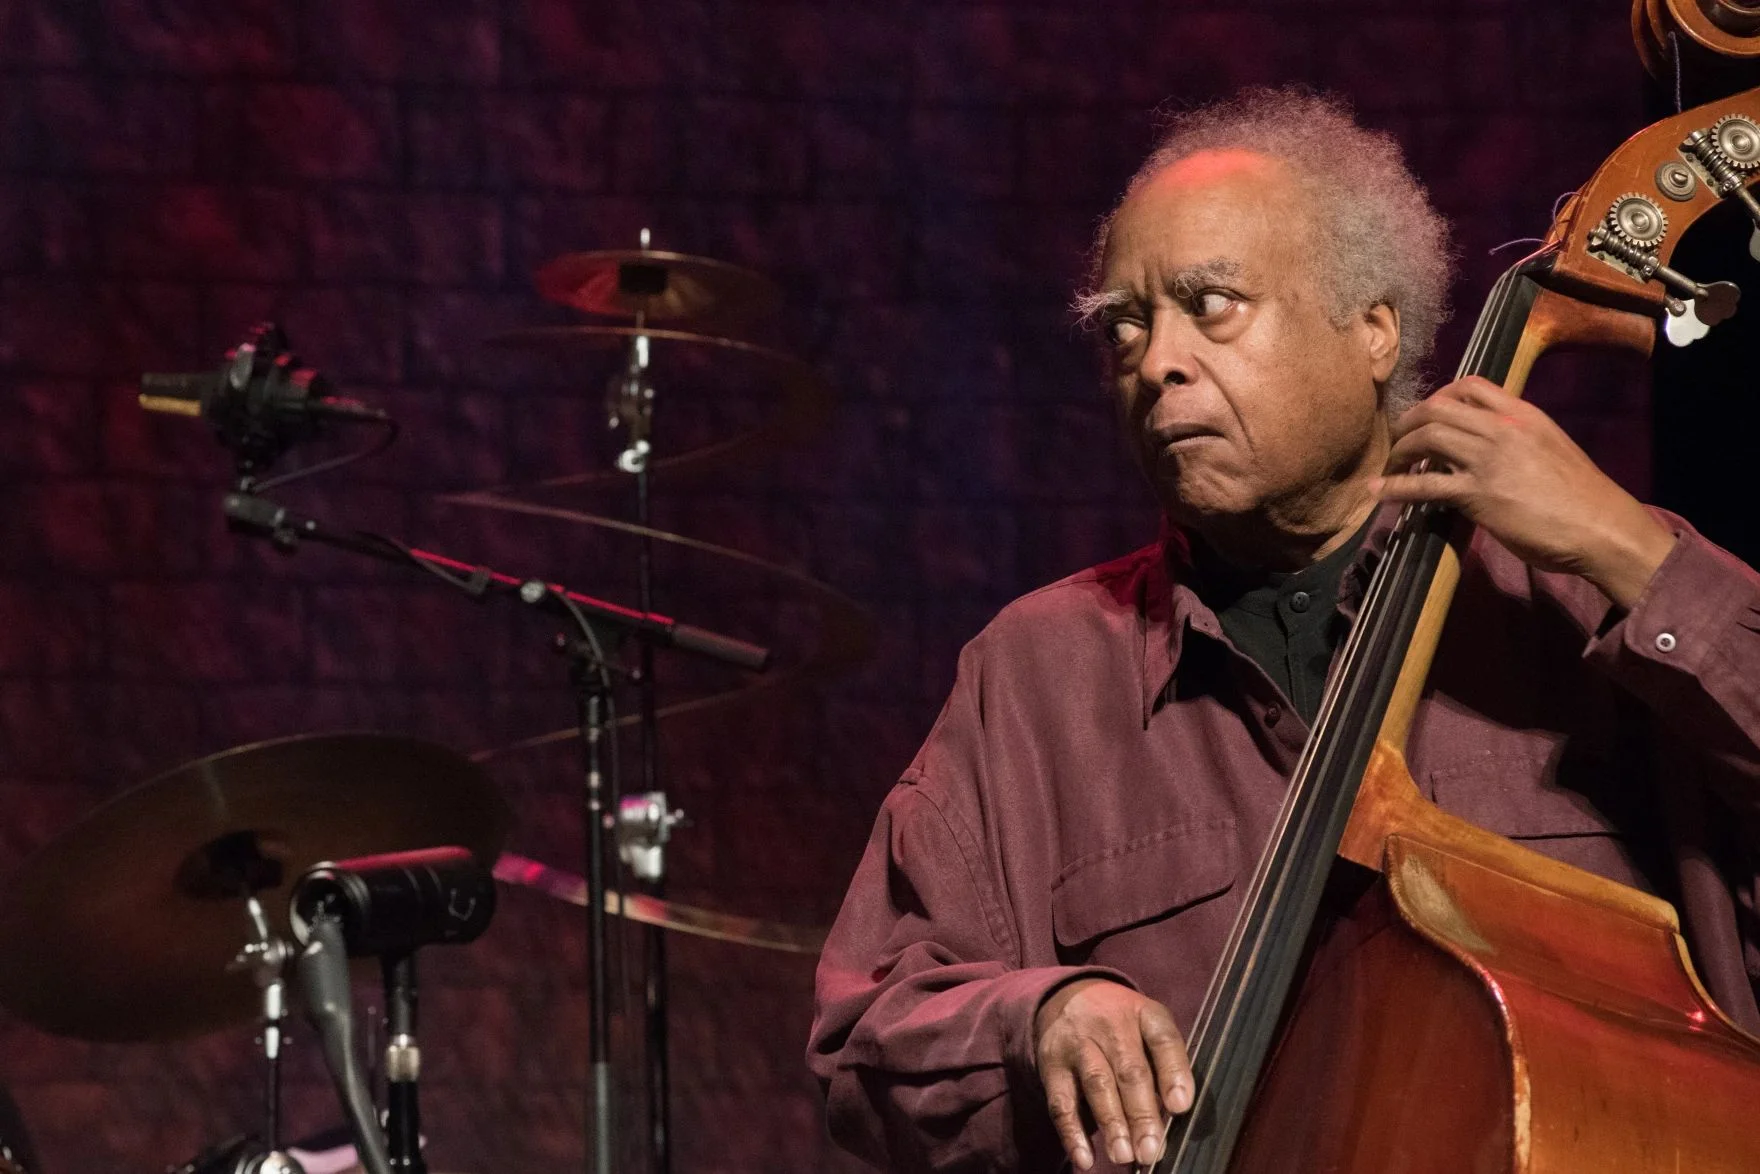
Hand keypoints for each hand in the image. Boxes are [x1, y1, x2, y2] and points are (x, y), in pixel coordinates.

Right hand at [1034, 979, 1192, 1170]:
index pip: (1163, 1039)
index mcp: (1144, 1014)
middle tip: (1152, 1150)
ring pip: (1097, 1084)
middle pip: (1129, 1069)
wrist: (1070, 997)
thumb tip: (1174, 1117)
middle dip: (1141, 1114)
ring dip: (1111, 1123)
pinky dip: (1072, 1133)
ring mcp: (1078, 1043)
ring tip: (1124, 1156)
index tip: (1181, 1107)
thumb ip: (1164, 1065)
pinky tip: (1084, 1158)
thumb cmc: (1124, 1026)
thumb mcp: (1148, 1028)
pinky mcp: (1052, 1064)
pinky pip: (1061, 1102)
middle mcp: (1110, 1025)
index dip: (1173, 1072)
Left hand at [1374, 377, 1675, 609]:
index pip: (1470, 385)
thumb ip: (1517, 440)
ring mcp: (1488, 460)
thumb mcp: (1550, 449)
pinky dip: (1395, 487)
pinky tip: (1378, 493)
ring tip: (1390, 466)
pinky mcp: (1478, 495)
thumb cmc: (1581, 496)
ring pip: (1427, 437)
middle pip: (1438, 407)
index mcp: (1523, 414)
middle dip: (1409, 422)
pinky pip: (1424, 486)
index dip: (1438, 396)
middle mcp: (1502, 429)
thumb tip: (1486, 449)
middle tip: (1398, 441)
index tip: (1427, 414)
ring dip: (1399, 451)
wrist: (1602, 527)